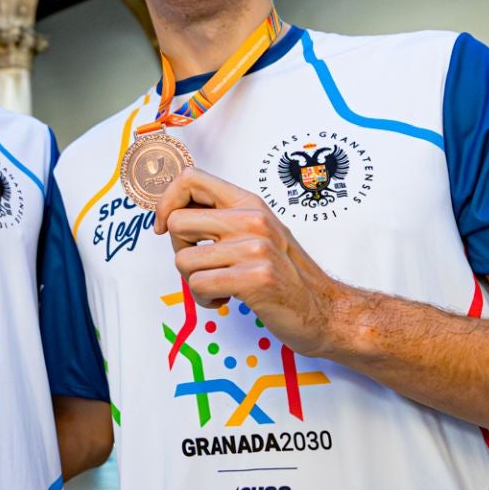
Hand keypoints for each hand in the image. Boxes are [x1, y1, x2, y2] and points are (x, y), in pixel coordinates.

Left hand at [153, 168, 349, 358]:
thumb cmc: (285, 275)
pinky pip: (198, 285)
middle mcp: (252, 219)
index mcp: (249, 203)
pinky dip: (204, 299)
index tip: (165, 227)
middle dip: (180, 250)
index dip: (167, 202)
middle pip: (177, 222)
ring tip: (220, 286)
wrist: (324, 310)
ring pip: (183, 260)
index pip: (191, 179)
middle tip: (203, 266)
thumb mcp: (258, 232)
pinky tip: (226, 299)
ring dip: (193, 282)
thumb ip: (223, 218)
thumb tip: (171, 213)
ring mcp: (255, 248)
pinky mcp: (255, 278)